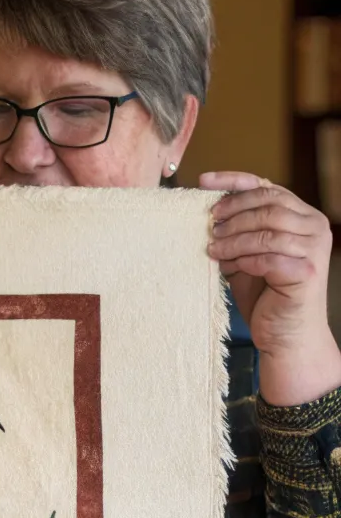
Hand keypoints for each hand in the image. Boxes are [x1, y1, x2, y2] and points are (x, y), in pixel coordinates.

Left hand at [202, 171, 339, 406]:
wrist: (286, 336)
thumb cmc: (267, 296)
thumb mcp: (248, 256)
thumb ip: (239, 233)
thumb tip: (209, 213)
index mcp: (302, 216)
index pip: (267, 186)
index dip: (233, 182)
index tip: (203, 182)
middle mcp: (314, 226)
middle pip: (268, 204)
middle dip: (233, 213)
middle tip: (209, 226)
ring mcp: (314, 248)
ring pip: (267, 230)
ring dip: (234, 239)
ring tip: (212, 249)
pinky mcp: (307, 272)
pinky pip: (268, 257)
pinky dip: (244, 260)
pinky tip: (227, 267)